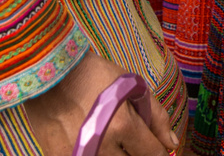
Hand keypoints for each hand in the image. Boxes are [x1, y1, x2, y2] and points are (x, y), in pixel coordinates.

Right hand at [24, 52, 177, 155]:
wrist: (51, 75)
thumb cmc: (95, 76)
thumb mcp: (132, 88)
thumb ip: (156, 117)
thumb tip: (172, 144)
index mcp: (122, 126)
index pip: (153, 154)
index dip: (159, 151)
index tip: (156, 146)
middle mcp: (101, 147)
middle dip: (137, 152)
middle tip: (128, 136)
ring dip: (117, 155)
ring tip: (112, 137)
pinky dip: (95, 154)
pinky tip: (95, 143)